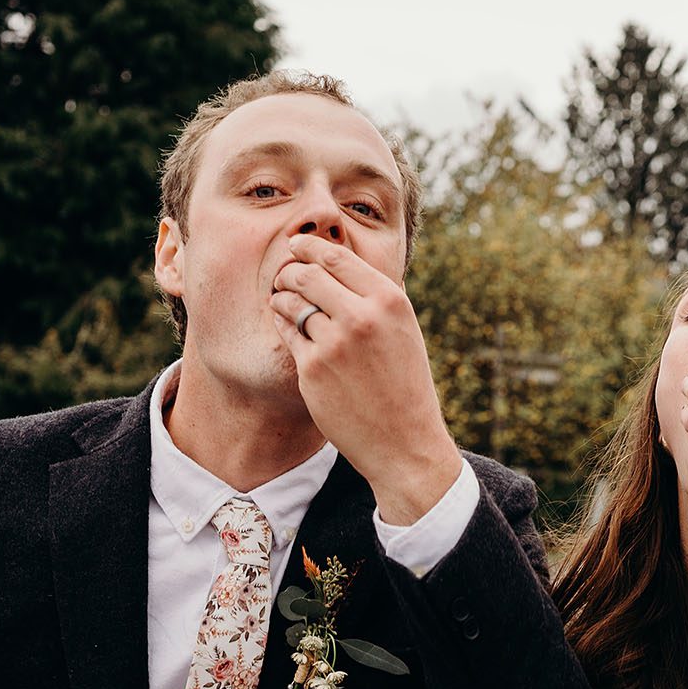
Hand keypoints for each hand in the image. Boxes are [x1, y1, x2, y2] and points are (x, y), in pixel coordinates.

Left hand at [268, 235, 459, 524]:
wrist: (405, 442)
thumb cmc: (405, 386)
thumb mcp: (403, 331)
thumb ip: (374, 299)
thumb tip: (333, 264)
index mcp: (390, 302)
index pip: (337, 257)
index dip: (309, 247)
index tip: (297, 246)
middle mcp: (362, 317)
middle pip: (308, 275)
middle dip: (290, 271)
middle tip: (284, 276)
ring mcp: (335, 343)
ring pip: (292, 303)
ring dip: (282, 297)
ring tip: (283, 300)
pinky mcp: (313, 369)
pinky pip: (287, 333)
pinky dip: (283, 324)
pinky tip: (287, 325)